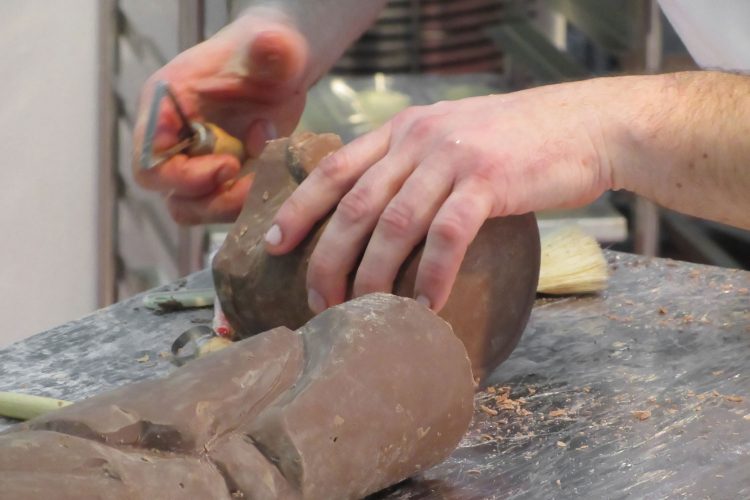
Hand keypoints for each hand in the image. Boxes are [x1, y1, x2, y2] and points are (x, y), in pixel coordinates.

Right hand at [132, 11, 309, 224]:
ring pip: (196, 208)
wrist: (285, 69)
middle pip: (171, 194)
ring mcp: (196, 163)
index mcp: (165, 106)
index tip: (230, 165)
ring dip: (232, 205)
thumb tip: (271, 44)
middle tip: (253, 180)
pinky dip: (249, 203)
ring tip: (266, 177)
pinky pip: (223, 207)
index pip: (149, 161)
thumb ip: (270, 50)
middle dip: (213, 197)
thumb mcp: (274, 49)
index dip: (183, 176)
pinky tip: (275, 177)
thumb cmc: (269, 53)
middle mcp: (173, 140)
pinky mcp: (222, 179)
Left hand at [265, 81, 617, 312]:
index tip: (274, 244)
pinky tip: (426, 306)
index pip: (335, 169)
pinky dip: (432, 275)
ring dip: (373, 277)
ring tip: (364, 313)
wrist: (586, 123)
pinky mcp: (488, 181)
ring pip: (393, 225)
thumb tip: (384, 219)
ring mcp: (452, 157)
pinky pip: (447, 236)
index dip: (300, 209)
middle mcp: (419, 139)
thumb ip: (416, 166)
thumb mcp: (454, 137)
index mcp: (404, 130)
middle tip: (318, 301)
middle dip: (327, 258)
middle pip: (354, 205)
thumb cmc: (519, 142)